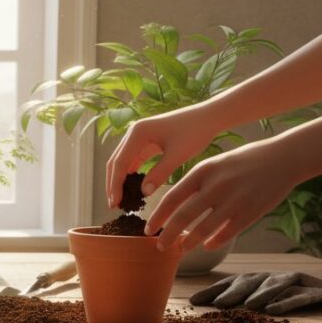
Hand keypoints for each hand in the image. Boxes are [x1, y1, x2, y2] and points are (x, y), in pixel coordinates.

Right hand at [105, 106, 220, 208]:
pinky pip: (132, 160)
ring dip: (119, 180)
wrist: (209, 117)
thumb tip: (143, 193)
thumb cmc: (195, 132)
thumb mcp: (177, 155)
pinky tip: (132, 188)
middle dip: (113, 184)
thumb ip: (159, 174)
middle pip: (115, 162)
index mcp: (137, 133)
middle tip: (114, 205)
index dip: (115, 185)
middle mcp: (134, 132)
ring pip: (122, 162)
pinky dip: (130, 174)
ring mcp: (138, 136)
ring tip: (121, 199)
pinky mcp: (146, 141)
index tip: (116, 203)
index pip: (119, 163)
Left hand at [144, 139, 302, 250]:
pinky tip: (206, 246)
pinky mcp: (251, 212)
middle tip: (159, 246)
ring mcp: (234, 200)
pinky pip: (226, 234)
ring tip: (180, 249)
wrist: (284, 157)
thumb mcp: (215, 164)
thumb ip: (195, 183)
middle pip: (183, 217)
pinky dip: (213, 242)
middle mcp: (216, 186)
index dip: (157, 217)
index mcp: (203, 171)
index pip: (172, 198)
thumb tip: (172, 205)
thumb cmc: (243, 161)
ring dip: (188, 243)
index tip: (148, 229)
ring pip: (202, 229)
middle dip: (167, 235)